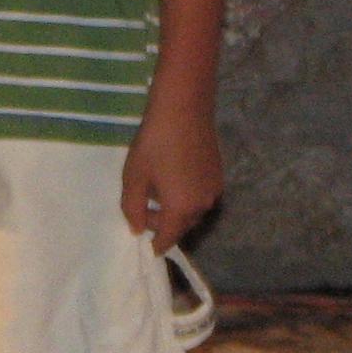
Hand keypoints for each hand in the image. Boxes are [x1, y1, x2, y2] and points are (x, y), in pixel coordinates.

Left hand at [120, 101, 221, 252]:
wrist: (184, 108)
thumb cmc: (154, 142)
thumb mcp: (134, 176)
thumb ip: (133, 208)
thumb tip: (137, 230)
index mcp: (181, 210)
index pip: (167, 239)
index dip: (154, 244)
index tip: (144, 244)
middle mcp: (202, 205)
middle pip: (180, 226)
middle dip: (162, 222)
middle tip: (143, 204)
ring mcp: (214, 190)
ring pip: (192, 211)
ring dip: (175, 208)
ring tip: (157, 186)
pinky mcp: (218, 175)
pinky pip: (200, 195)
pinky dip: (187, 194)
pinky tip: (173, 173)